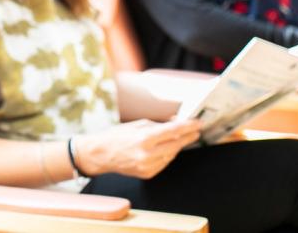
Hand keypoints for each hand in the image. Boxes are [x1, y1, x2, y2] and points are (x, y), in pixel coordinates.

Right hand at [73, 119, 201, 179]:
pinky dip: (167, 155)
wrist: (100, 154)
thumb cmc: (117, 136)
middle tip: (195, 130)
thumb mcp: (137, 125)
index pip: (173, 132)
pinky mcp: (147, 174)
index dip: (188, 127)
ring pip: (172, 155)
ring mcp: (147, 166)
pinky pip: (164, 163)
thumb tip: (176, 124)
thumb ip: (158, 125)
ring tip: (179, 137)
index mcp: (144, 138)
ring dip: (177, 145)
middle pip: (176, 145)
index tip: (197, 123)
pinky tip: (165, 149)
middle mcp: (147, 154)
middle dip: (187, 136)